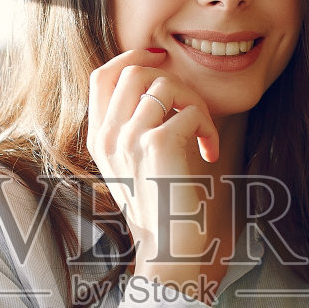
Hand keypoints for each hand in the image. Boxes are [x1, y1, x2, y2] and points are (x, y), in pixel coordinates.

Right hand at [87, 50, 221, 279]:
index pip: (101, 76)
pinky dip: (208, 127)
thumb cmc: (163, 209)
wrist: (170, 250)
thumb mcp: (133, 166)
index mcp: (98, 140)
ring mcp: (128, 141)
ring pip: (166, 86)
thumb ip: (132, 128)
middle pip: (133, 71)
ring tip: (204, 135)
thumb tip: (153, 85)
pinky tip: (210, 151)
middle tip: (191, 107)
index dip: (131, 57)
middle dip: (172, 79)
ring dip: (196, 105)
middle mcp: (107, 138)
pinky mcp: (156, 146)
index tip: (160, 57)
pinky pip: (189, 111)